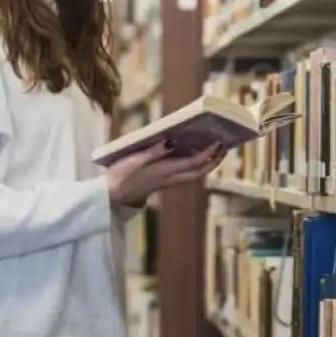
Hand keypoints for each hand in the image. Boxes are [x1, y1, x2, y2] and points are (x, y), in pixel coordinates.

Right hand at [106, 141, 225, 206]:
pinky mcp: (163, 182)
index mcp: (164, 172)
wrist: (111, 196)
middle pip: (199, 172)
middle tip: (225, 147)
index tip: (218, 142)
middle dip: (214, 161)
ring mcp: (167, 182)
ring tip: (215, 151)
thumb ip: (154, 151)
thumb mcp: (134, 160)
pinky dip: (195, 166)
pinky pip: (186, 175)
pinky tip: (195, 157)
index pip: (193, 163)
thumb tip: (171, 140)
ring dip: (207, 164)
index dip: (208, 153)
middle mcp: (169, 179)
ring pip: (194, 175)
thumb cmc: (120, 176)